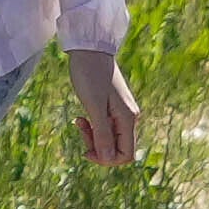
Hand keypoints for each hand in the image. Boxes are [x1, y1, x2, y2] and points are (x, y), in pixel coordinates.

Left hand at [62, 45, 144, 170]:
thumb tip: (108, 159)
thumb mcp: (94, 107)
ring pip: (110, 138)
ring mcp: (121, 112)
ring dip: (93, 136)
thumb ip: (102, 134)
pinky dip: (93, 126)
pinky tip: (81, 117)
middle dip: (97, 147)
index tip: (86, 150)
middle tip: (80, 129)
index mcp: (128, 119)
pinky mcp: (113, 107)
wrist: (89, 49)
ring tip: (79, 121)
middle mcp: (129, 117)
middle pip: (118, 148)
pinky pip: (105, 127)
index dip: (106, 159)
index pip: (126, 155)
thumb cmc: (90, 75)